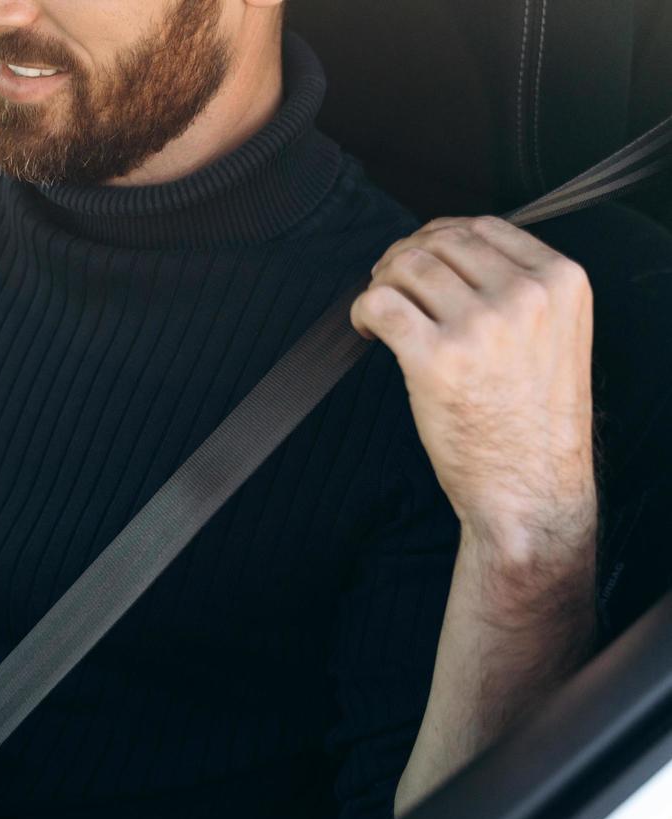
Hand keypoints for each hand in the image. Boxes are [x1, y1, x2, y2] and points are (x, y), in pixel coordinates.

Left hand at [351, 216, 595, 560]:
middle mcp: (525, 296)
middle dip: (403, 258)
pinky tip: (366, 330)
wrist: (529, 487)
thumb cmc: (533, 419)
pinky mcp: (435, 358)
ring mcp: (480, 325)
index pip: (483, 226)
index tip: (419, 258)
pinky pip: (380, 304)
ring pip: (406, 266)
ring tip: (380, 313)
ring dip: (380, 283)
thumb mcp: (557, 335)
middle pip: (439, 242)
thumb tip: (450, 251)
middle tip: (389, 287)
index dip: (438, 236)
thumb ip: (520, 288)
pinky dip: (362, 311)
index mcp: (561, 281)